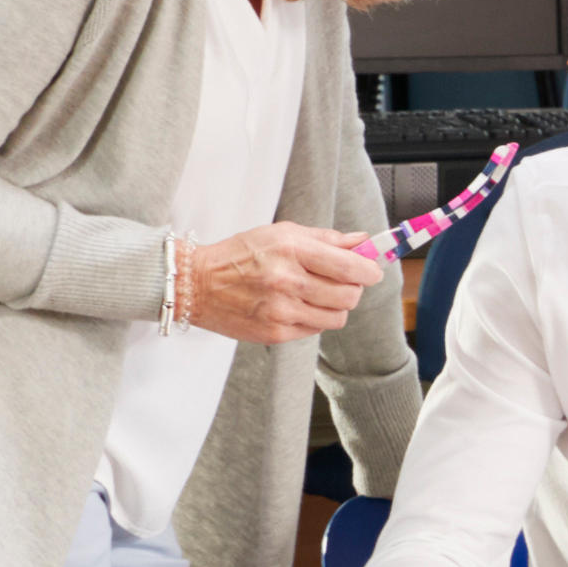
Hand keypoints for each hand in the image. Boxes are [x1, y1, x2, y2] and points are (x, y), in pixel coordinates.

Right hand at [183, 222, 379, 344]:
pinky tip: (296, 306)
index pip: (351, 267)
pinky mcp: (275, 333)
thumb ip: (326, 238)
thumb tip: (363, 241)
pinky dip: (314, 318)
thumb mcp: (281, 234)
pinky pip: (316, 329)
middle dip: (353, 288)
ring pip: (338, 316)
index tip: (371, 270)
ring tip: (315, 294)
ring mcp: (281, 310)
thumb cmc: (240, 255)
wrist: (196, 284)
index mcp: (291, 250)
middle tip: (341, 282)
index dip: (370, 270)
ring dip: (335, 306)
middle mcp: (287, 281)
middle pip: (350, 295)